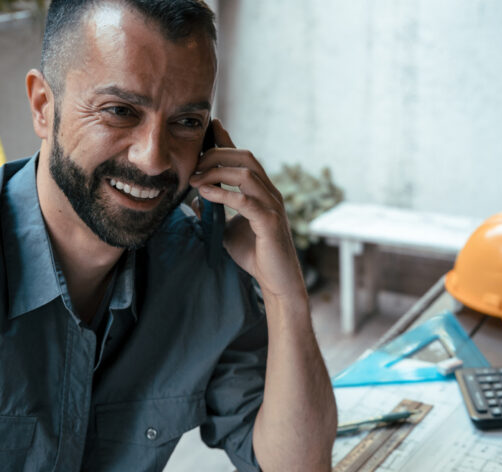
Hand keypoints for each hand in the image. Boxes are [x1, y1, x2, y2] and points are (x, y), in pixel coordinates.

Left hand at [189, 119, 304, 300]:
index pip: (243, 158)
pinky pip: (245, 201)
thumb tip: (195, 199)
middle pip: (245, 157)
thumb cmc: (255, 254)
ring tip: (195, 180)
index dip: (226, 141)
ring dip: (217, 172)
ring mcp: (272, 206)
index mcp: (261, 191)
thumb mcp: (227, 229)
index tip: (207, 129)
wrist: (276, 280)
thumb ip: (215, 212)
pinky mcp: (270, 222)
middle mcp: (270, 193)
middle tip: (193, 164)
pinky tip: (205, 195)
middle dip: (216, 154)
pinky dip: (223, 194)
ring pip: (247, 173)